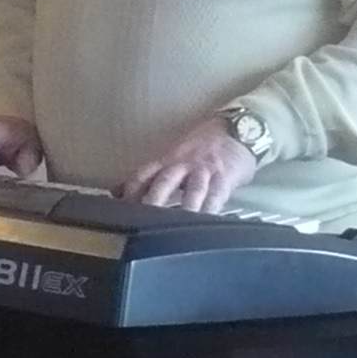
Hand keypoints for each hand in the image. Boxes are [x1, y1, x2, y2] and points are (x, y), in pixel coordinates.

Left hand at [120, 117, 257, 213]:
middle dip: (152, 202)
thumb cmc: (205, 144)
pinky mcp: (224, 179)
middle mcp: (182, 164)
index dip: (129, 193)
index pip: (142, 175)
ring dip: (183, 209)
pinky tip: (206, 224)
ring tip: (175, 227)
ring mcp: (204, 171)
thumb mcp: (176, 153)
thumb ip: (152, 173)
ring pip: (192, 191)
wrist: (239, 130)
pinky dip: (210, 211)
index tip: (118, 211)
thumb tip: (119, 191)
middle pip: (163, 183)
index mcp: (167, 158)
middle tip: (141, 222)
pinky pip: (216, 197)